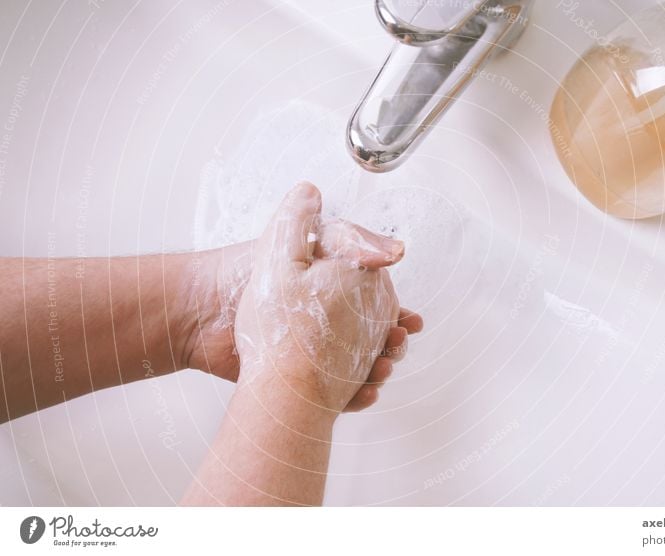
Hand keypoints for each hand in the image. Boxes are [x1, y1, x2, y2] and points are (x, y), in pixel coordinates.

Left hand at [185, 182, 421, 411]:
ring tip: (382, 369)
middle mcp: (324, 319)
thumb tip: (393, 247)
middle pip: (374, 336)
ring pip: (361, 365)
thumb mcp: (295, 244)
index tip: (409, 320)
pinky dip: (357, 396)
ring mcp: (313, 351)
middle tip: (397, 344)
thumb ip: (343, 238)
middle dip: (392, 343)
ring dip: (380, 368)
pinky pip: (338, 393)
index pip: (375, 301)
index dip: (395, 311)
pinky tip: (365, 393)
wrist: (198, 313)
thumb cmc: (240, 273)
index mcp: (328, 286)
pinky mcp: (299, 379)